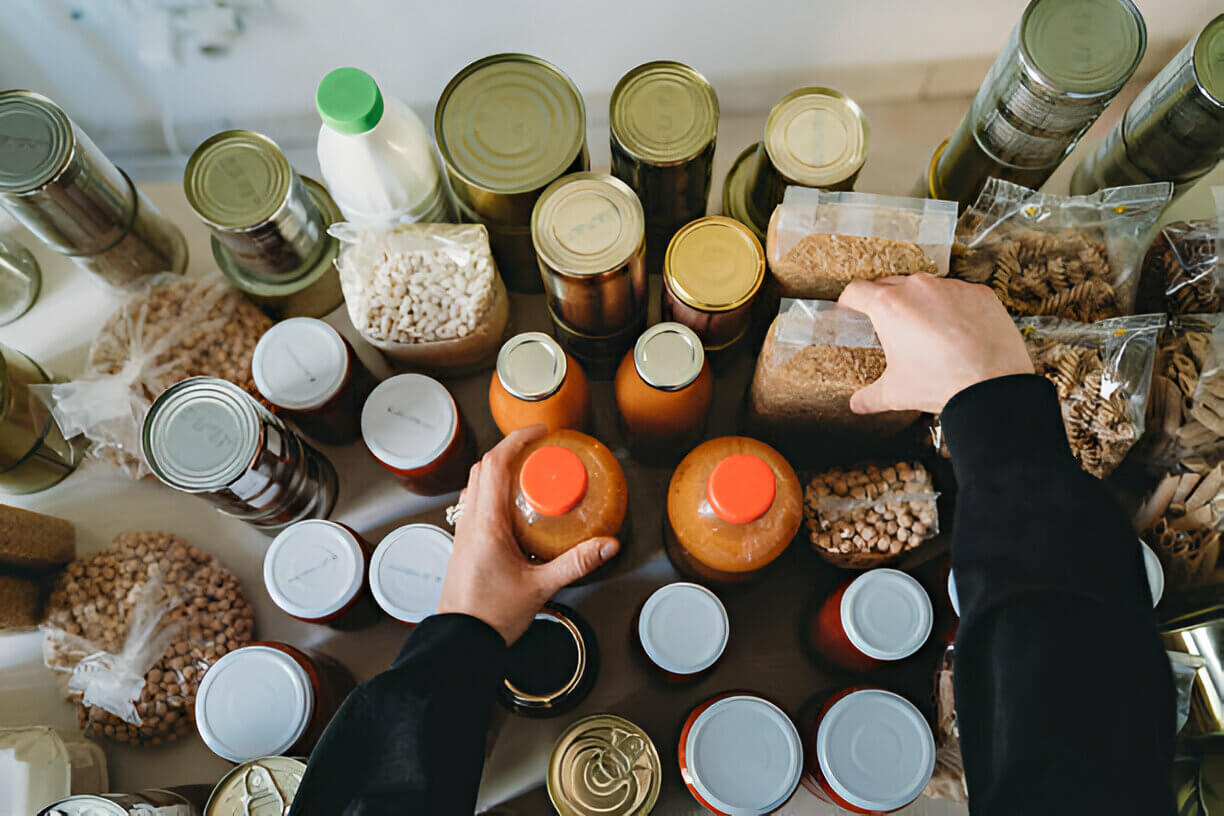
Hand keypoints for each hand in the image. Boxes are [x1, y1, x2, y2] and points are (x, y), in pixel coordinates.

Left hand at [437, 425, 619, 644]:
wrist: (460, 642)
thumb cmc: (491, 617)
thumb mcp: (541, 587)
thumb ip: (576, 563)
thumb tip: (606, 545)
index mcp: (486, 524)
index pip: (496, 464)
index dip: (517, 441)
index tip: (539, 434)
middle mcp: (470, 522)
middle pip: (483, 468)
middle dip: (509, 451)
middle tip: (537, 451)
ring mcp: (463, 532)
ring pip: (476, 485)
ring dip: (498, 471)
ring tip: (528, 475)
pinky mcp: (464, 545)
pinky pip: (475, 504)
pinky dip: (493, 493)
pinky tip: (515, 509)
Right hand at [838, 274, 1033, 414]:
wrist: (993, 386)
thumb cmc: (941, 383)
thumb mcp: (895, 393)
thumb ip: (869, 397)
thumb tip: (857, 404)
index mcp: (889, 306)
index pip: (856, 291)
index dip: (848, 302)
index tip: (850, 309)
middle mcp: (918, 288)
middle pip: (890, 284)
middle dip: (885, 303)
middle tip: (889, 325)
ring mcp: (951, 287)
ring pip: (927, 288)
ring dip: (922, 304)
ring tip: (927, 330)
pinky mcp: (980, 293)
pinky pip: (959, 294)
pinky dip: (954, 308)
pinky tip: (958, 331)